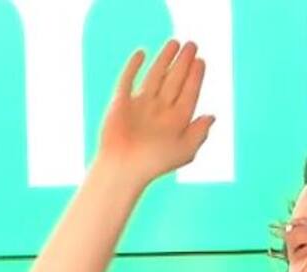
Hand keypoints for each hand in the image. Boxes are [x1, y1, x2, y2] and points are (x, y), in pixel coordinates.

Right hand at [97, 40, 213, 184]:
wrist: (122, 169)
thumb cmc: (153, 165)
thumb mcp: (186, 150)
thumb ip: (200, 133)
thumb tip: (211, 116)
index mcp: (175, 120)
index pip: (190, 92)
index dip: (196, 76)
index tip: (201, 61)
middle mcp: (159, 110)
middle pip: (175, 80)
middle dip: (184, 63)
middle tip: (192, 45)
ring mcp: (139, 106)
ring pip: (155, 76)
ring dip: (165, 59)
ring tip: (175, 42)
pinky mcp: (120, 104)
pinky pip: (127, 80)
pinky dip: (133, 67)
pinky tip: (141, 53)